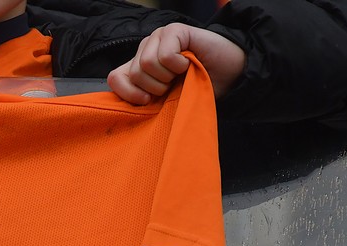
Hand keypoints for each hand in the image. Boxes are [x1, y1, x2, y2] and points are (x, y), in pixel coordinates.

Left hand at [108, 23, 244, 104]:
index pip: (115, 78)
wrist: (230, 74)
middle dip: (156, 87)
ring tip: (182, 73)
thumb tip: (125, 115)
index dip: (128, 94)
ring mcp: (158, 37)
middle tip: (174, 85)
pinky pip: (165, 55)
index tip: (149, 101)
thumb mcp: (168, 102)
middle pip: (133, 74)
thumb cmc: (199, 89)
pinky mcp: (173, 30)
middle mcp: (145, 50)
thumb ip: (147, 103)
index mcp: (140, 68)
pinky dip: (179, 65)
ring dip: (168, 76)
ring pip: (146, 64)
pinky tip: (189, 62)